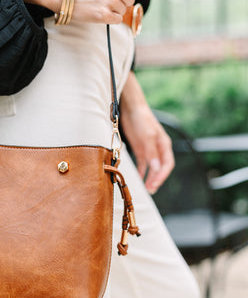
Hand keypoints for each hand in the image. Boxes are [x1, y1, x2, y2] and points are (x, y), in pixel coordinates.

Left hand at [120, 73, 174, 193]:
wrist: (130, 108)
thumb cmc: (142, 119)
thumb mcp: (147, 136)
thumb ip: (151, 153)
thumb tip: (156, 169)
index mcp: (164, 145)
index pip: (167, 164)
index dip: (162, 176)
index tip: (155, 184)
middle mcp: (158, 148)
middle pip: (160, 168)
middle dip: (156, 180)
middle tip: (150, 190)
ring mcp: (148, 149)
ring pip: (151, 168)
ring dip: (149, 178)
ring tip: (145, 189)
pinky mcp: (139, 148)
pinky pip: (142, 163)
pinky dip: (141, 172)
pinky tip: (138, 179)